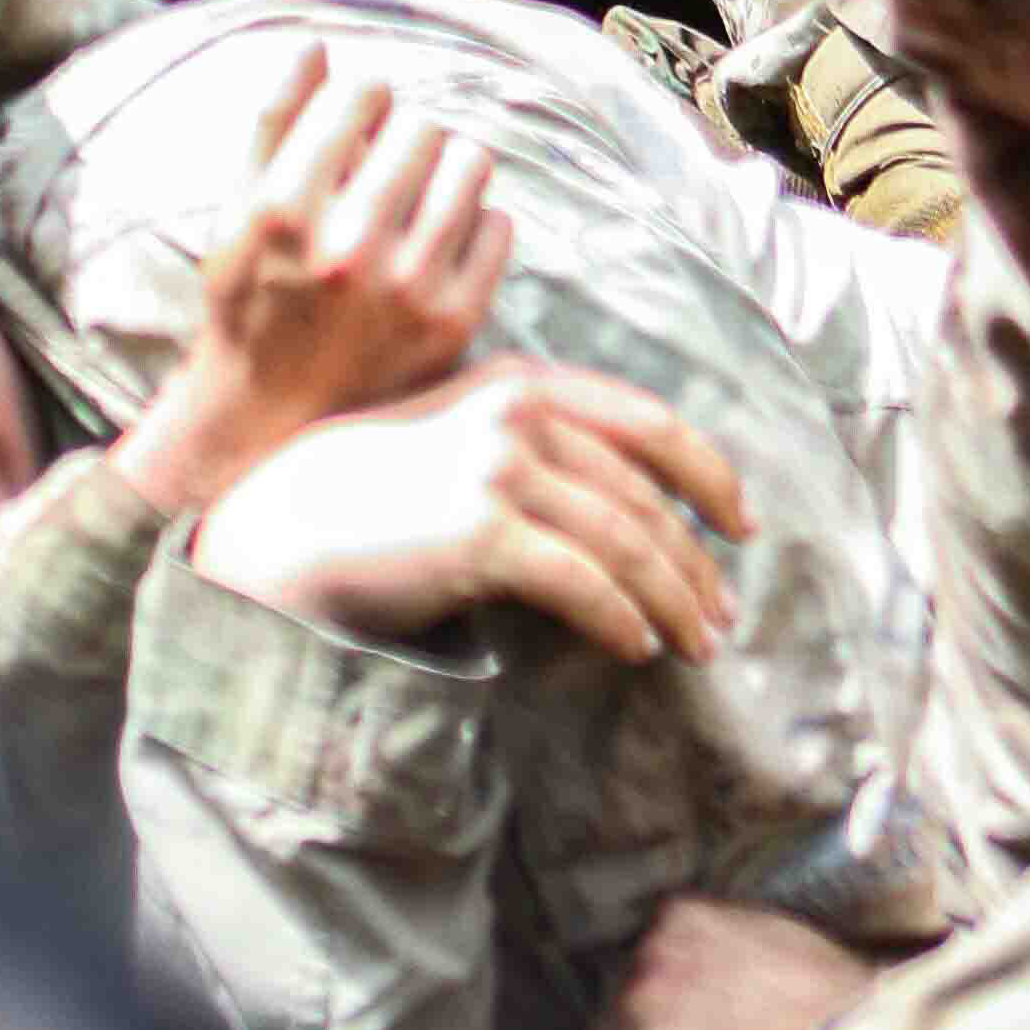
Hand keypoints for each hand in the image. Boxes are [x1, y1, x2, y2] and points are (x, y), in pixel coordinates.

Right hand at [115, 43, 513, 512]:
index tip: (361, 120)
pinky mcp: (452, 321)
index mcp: (285, 209)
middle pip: (423, 126)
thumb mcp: (238, 209)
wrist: (271, 418)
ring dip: (448, 170)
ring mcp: (406, 288)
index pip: (363, 94)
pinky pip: (499, 226)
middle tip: (390, 166)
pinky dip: (476, 224)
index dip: (365, 98)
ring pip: (470, 166)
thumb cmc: (251, 301)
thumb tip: (316, 45)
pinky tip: (441, 243)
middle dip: (407, 136)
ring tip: (422, 197)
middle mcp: (348, 247)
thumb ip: (274, 122)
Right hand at [191, 358, 750, 662]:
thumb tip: (635, 508)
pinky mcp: (481, 532)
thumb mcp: (463, 434)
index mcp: (522, 380)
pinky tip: (636, 649)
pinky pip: (582, 584)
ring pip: (626, 541)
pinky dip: (621, 621)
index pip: (649, 421)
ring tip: (695, 645)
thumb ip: (539, 444)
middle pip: (645, 494)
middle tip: (724, 616)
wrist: (288, 520)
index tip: (741, 525)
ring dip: (673, 601)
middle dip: (696, 562)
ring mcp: (499, 469)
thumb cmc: (377, 489)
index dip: (708, 474)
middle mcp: (518, 413)